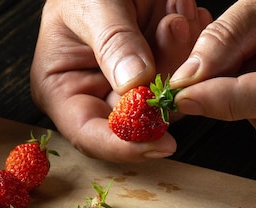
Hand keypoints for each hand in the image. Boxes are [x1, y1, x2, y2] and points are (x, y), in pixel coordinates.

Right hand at [30, 0, 210, 161]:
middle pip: (137, 122)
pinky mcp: (157, 68)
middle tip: (175, 33)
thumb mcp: (90, 5)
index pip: (90, 134)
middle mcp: (96, 94)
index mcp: (62, 89)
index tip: (160, 143)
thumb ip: (113, 42)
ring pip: (167, 99)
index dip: (124, 146)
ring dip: (182, 58)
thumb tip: (134, 84)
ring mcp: (130, 84)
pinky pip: (184, 76)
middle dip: (164, 88)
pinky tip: (184, 15)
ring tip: (176, 14)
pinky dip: (192, 46)